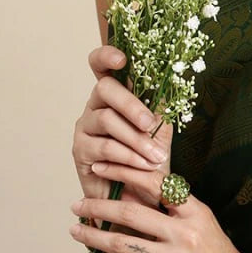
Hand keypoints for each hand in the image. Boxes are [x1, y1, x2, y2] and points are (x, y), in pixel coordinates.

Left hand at [69, 162, 251, 252]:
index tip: (102, 168)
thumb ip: (173, 211)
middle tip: (78, 205)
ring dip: (93, 236)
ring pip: (122, 243)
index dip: (124, 172)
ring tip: (77, 231)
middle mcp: (184, 233)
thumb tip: (132, 197)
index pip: (155, 183)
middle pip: (130, 213)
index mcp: (195, 212)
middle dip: (97, 207)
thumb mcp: (204, 225)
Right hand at [73, 46, 171, 206]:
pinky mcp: (80, 150)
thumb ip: (160, 106)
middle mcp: (95, 105)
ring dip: (136, 139)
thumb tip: (171, 81)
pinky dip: (129, 156)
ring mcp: (84, 126)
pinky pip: (105, 147)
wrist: (139, 196)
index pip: (101, 66)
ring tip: (155, 157)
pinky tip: (142, 166)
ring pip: (107, 119)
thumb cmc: (149, 160)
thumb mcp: (161, 129)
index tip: (121, 59)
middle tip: (150, 123)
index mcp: (115, 95)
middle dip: (131, 105)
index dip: (106, 56)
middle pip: (105, 89)